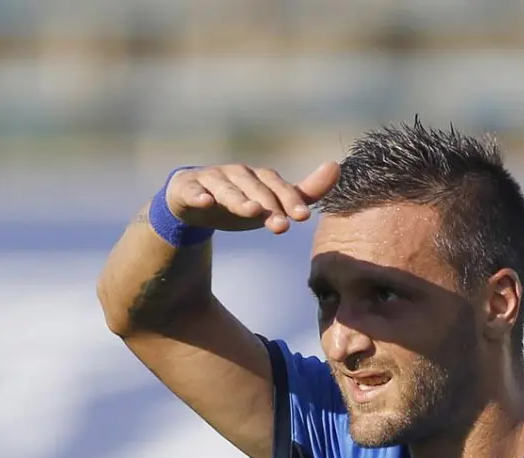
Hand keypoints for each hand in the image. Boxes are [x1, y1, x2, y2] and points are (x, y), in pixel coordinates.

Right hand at [166, 161, 339, 235]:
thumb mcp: (272, 202)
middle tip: (281, 225)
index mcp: (258, 178)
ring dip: (239, 199)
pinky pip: (193, 191)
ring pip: (226, 188)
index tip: (303, 217)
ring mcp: (211, 179)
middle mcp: (236, 174)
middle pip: (254, 187)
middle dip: (268, 205)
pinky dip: (198, 195)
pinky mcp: (187, 189)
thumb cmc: (240, 201)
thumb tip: (336, 167)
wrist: (194, 201)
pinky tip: (205, 203)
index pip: (276, 186)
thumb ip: (303, 192)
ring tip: (252, 211)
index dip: (289, 199)